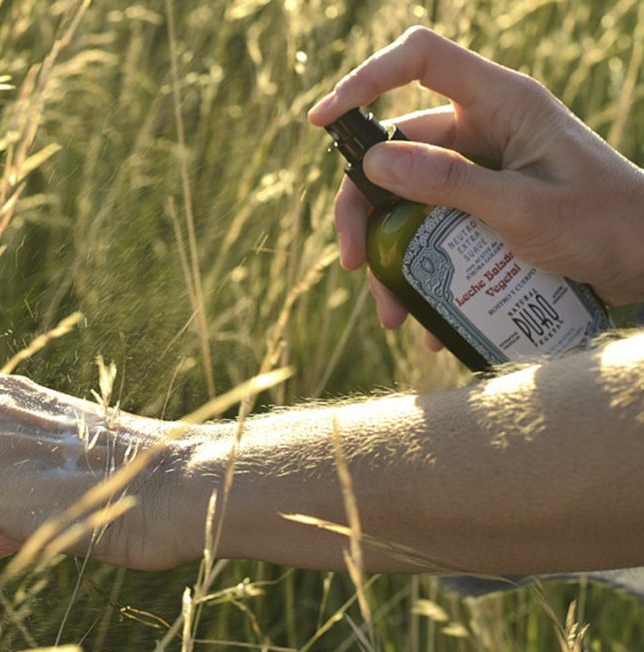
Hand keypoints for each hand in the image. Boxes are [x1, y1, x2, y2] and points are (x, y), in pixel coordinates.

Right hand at [309, 26, 643, 346]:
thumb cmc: (606, 225)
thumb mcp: (525, 209)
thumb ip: (451, 184)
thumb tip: (375, 163)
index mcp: (501, 103)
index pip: (421, 60)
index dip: (367, 78)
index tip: (324, 121)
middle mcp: (483, 129)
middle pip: (395, 148)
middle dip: (364, 207)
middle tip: (353, 260)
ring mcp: (478, 168)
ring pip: (406, 198)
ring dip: (389, 255)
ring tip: (392, 312)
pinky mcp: (478, 205)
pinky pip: (430, 228)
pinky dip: (419, 270)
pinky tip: (423, 314)